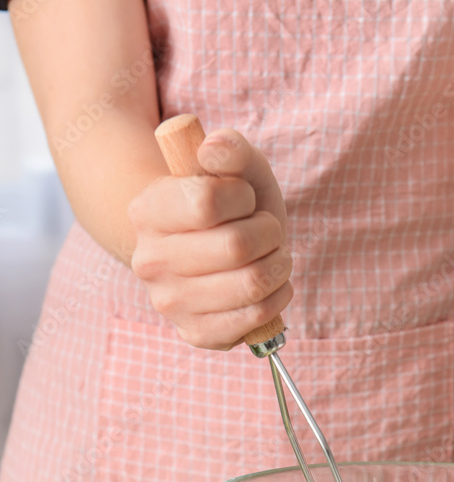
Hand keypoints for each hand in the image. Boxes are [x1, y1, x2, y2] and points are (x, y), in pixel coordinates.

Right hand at [128, 129, 292, 348]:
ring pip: (251, 284)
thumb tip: (213, 151)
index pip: (207, 203)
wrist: (210, 250)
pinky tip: (271, 283)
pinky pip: (256, 319)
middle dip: (269, 232)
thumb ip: (229, 148)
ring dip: (279, 265)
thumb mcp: (233, 167)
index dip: (241, 196)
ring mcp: (170, 303)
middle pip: (236, 247)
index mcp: (147, 211)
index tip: (244, 198)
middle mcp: (149, 261)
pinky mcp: (196, 333)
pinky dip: (278, 296)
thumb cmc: (228, 206)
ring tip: (272, 255)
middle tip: (266, 230)